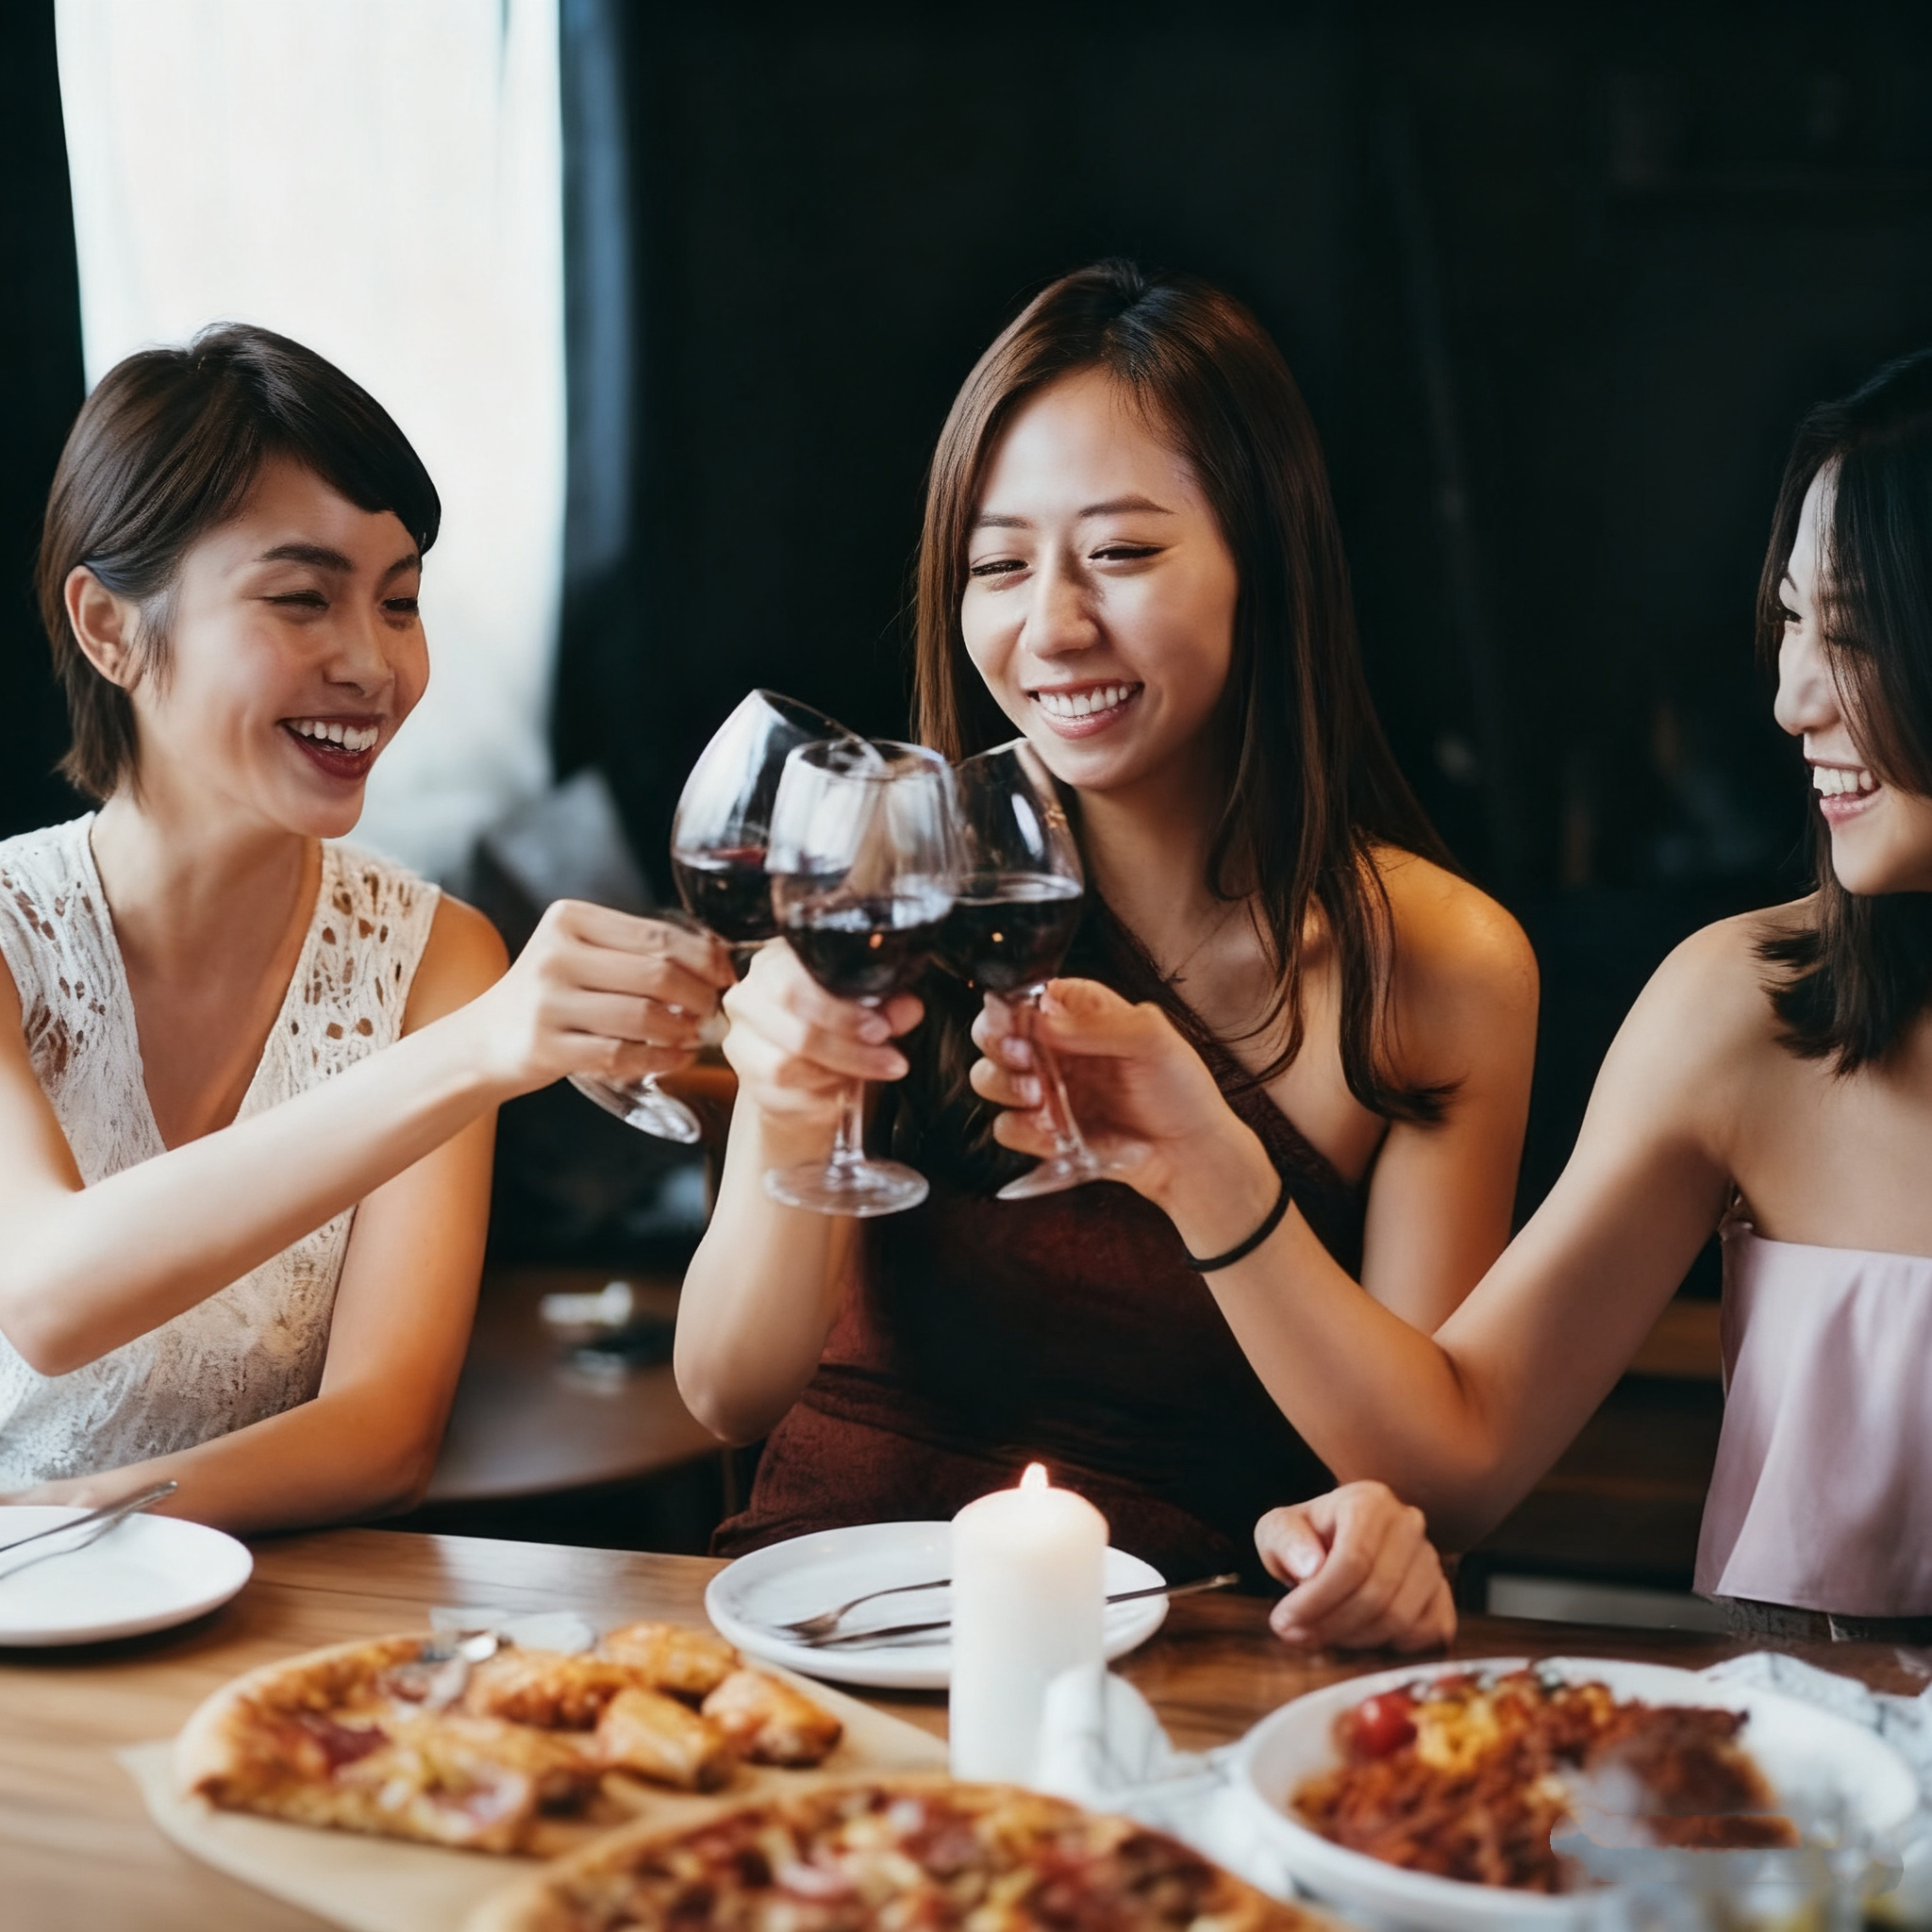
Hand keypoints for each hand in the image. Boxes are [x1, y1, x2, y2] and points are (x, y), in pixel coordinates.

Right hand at [467, 901, 733, 1095]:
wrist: (483, 1039)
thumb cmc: (548, 994)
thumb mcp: (578, 952)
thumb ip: (633, 948)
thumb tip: (715, 957)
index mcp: (568, 919)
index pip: (656, 934)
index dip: (704, 957)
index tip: (725, 975)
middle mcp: (555, 955)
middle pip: (656, 974)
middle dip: (699, 995)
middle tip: (713, 1010)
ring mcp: (547, 1002)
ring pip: (643, 1016)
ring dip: (682, 1030)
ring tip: (694, 1035)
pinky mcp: (546, 1047)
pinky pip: (621, 1055)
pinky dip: (660, 1060)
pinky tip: (676, 1060)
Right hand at [720, 940, 922, 1149]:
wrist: (802, 1074)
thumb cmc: (832, 1028)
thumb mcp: (866, 1008)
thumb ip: (888, 1005)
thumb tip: (907, 1008)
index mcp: (774, 964)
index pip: (794, 982)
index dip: (842, 1011)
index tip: (882, 1029)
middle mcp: (749, 998)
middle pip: (796, 1028)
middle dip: (850, 1048)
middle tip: (889, 1057)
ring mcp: (742, 1041)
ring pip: (788, 1065)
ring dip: (841, 1074)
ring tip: (873, 1073)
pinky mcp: (747, 1081)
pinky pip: (784, 1095)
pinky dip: (820, 1097)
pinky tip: (842, 1091)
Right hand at [968, 978, 1265, 1208]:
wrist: (1189, 1155)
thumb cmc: (1182, 1091)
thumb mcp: (1152, 1038)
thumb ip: (1097, 1023)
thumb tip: (1044, 1019)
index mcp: (1081, 1016)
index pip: (1027, 996)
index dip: (1012, 1005)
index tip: (1017, 1021)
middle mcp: (1057, 1050)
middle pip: (995, 1034)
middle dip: (996, 1043)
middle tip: (1021, 1057)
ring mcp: (1048, 1092)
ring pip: (990, 1079)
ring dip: (1003, 1085)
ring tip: (1038, 1095)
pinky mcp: (1045, 1133)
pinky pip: (1007, 1127)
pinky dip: (1022, 1130)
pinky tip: (1052, 1132)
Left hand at [1255, 1482, 1456, 1651]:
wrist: (1337, 1542)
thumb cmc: (1305, 1537)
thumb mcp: (1277, 1529)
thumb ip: (1284, 1539)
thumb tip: (1310, 1566)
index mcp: (1369, 1501)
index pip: (1353, 1560)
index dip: (1317, 1600)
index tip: (1285, 1621)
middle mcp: (1408, 1526)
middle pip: (1378, 1593)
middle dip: (1332, 1624)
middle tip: (1298, 1636)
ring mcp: (1431, 1561)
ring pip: (1401, 1618)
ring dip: (1355, 1638)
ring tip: (1322, 1635)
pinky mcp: (1442, 1594)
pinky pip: (1427, 1632)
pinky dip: (1391, 1645)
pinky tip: (1359, 1635)